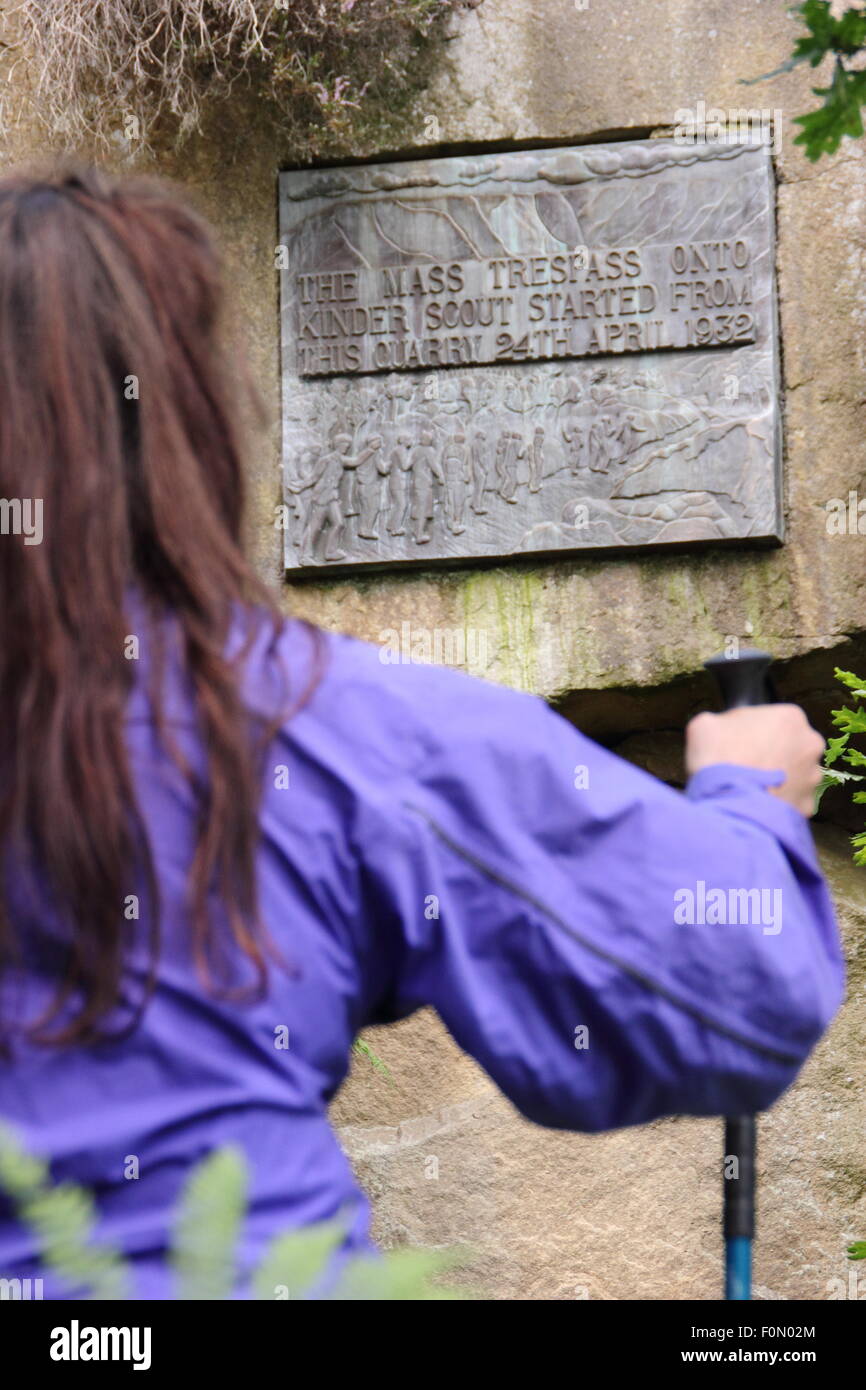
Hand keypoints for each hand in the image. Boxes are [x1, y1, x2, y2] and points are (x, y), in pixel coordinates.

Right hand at [685, 705, 825, 815]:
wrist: (728, 807)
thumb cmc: (719, 760)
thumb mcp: (704, 725)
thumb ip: (722, 721)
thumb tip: (723, 729)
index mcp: (789, 717)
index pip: (771, 718)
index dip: (752, 731)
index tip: (738, 743)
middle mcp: (809, 743)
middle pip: (788, 744)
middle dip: (771, 753)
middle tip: (745, 765)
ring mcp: (812, 776)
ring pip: (794, 773)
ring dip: (778, 778)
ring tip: (751, 787)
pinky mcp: (808, 804)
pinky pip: (793, 800)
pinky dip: (778, 802)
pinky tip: (758, 803)